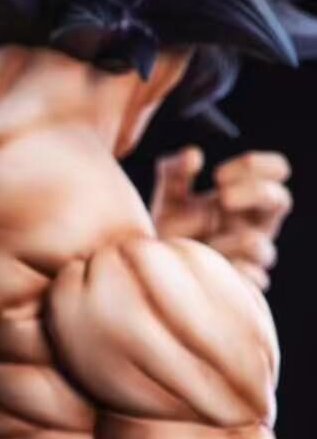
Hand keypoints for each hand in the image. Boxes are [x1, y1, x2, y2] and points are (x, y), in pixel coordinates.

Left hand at [150, 146, 292, 288]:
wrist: (158, 271)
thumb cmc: (173, 229)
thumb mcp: (169, 197)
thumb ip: (175, 172)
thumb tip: (193, 154)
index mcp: (248, 197)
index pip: (276, 171)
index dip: (258, 166)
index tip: (219, 175)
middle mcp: (257, 224)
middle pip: (281, 200)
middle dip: (254, 193)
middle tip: (223, 197)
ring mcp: (253, 257)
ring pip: (262, 246)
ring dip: (233, 241)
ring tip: (206, 244)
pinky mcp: (245, 284)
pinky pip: (248, 279)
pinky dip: (227, 272)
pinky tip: (208, 269)